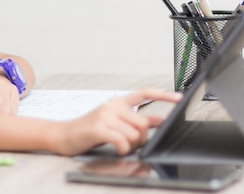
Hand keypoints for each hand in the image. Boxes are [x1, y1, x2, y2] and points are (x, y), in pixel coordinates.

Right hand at [56, 88, 181, 155]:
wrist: (64, 135)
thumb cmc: (89, 131)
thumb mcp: (114, 122)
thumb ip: (136, 121)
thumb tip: (160, 120)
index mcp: (117, 103)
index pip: (144, 93)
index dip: (163, 95)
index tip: (179, 97)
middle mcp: (112, 106)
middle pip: (143, 124)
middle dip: (142, 139)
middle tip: (129, 143)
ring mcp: (105, 116)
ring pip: (135, 135)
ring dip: (131, 146)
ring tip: (118, 146)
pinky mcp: (98, 128)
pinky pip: (122, 141)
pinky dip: (123, 149)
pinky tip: (116, 149)